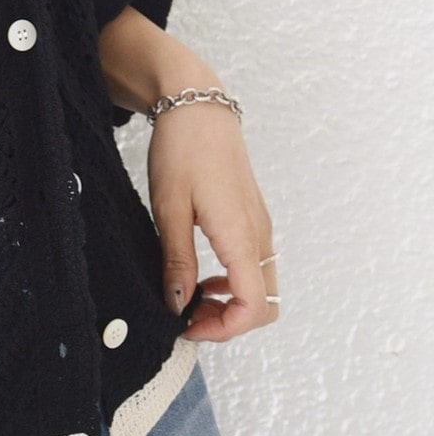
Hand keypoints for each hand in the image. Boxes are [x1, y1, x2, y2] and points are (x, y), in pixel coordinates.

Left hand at [146, 100, 279, 342]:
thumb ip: (177, 261)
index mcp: (241, 235)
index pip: (254, 305)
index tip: (186, 327)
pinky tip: (199, 274)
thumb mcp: (169, 208)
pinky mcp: (251, 218)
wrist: (197, 106)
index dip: (223, 329)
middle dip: (229, 322)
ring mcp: (259, 226)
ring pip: (262, 286)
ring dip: (230, 302)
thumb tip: (179, 305)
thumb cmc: (182, 150)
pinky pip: (254, 264)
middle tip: (186, 318)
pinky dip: (232, 281)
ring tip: (187, 297)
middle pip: (267, 304)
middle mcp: (259, 234)